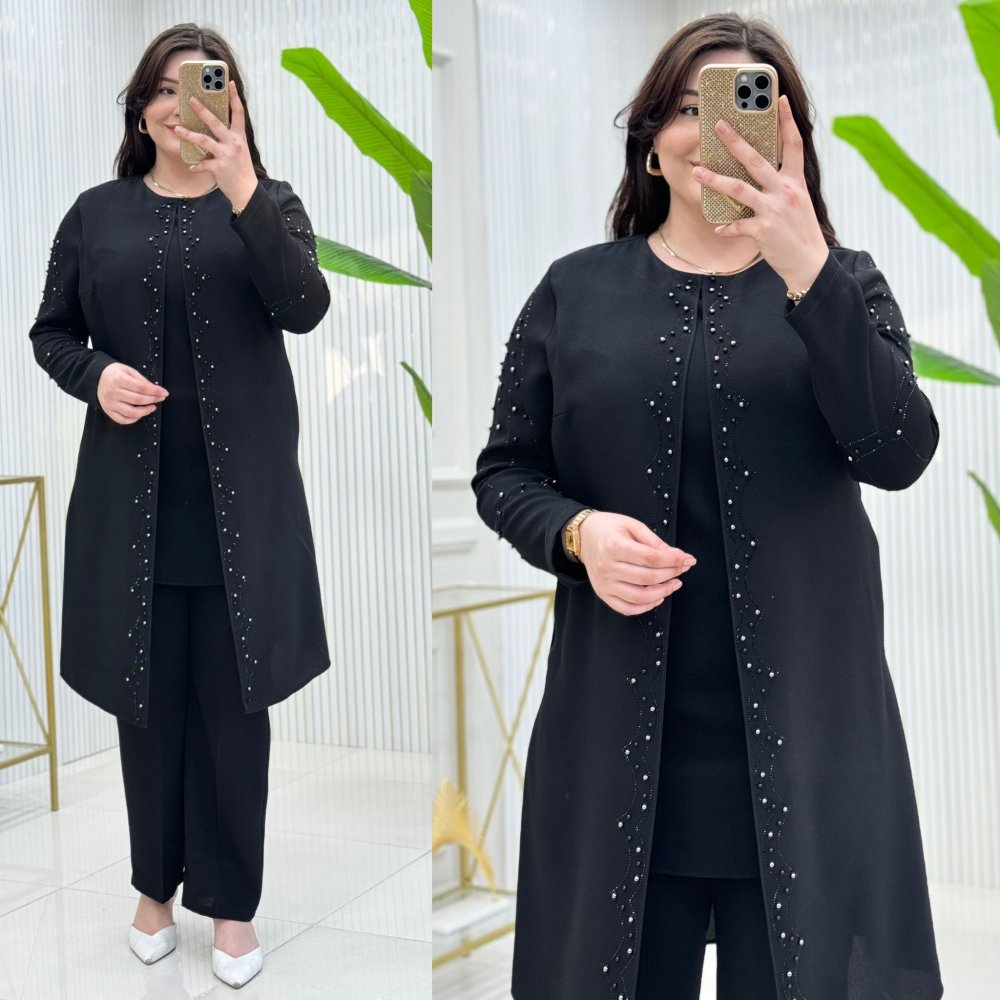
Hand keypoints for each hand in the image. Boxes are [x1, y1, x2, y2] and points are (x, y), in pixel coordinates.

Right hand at [97, 363, 167, 424]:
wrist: (97, 377)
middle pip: (139, 400)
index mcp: (119, 379)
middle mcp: (113, 392)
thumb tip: (155, 389)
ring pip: (132, 412)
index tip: (163, 392)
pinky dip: (133, 419)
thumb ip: (142, 380)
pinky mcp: (108, 410)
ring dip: (145, 411)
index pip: (142, 388)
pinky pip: (122, 420)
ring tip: (151, 407)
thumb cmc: (114, 374)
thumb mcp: (128, 370)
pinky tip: (140, 414)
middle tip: (160, 398)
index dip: (155, 391)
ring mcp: (110, 403)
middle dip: (153, 400)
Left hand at [177, 80, 258, 211]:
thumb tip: (215, 126)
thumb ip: (230, 137)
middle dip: (202, 110)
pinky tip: (191, 166)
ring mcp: (226, 155)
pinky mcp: (219, 167)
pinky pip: (204, 164)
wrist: (247, 191)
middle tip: (191, 99)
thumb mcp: (240, 150)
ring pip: (204, 140)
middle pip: (216, 122)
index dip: (234, 97)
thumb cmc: (242, 170)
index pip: (239, 113)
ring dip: (189, 134)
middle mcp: (234, 143)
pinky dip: (197, 165)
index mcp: (240, 137)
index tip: (229, 83)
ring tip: (177, 128)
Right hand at [577, 511, 695, 615]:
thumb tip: (675, 555)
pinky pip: (626, 608)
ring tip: (674, 584)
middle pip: (648, 577)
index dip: (673, 560)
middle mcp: (607, 567)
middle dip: (672, 574)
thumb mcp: (632, 525)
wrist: (583, 536)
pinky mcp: (603, 593)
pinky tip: (657, 597)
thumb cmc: (608, 528)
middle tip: (683, 569)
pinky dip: (645, 607)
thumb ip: (654, 541)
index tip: (687, 559)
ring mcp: (604, 583)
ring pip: (639, 597)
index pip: (651, 558)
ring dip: (662, 592)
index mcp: (614, 546)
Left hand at [692, 95, 828, 291]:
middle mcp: (785, 192)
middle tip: (718, 126)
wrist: (809, 262)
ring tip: (697, 172)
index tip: (779, 99)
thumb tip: (761, 173)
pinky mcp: (763, 230)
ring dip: (715, 181)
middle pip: (757, 161)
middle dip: (736, 142)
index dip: (787, 121)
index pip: (794, 144)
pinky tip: (718, 227)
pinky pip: (738, 226)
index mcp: (795, 182)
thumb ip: (782, 185)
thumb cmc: (800, 231)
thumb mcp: (798, 202)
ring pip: (739, 189)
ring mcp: (773, 210)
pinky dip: (727, 227)